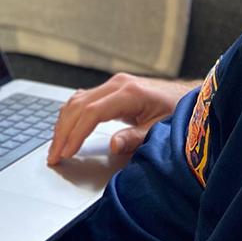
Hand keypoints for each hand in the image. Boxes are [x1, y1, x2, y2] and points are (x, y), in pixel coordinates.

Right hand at [47, 73, 199, 164]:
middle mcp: (117, 85)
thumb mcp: (160, 128)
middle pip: (79, 106)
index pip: (91, 113)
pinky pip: (83, 99)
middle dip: (63, 132)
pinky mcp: (112, 89)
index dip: (76, 134)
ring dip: (63, 123)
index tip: (66, 152)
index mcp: (129, 93)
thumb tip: (114, 145)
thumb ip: (136, 137)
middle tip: (53, 155)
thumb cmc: (177, 112)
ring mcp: (113, 85)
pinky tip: (64, 128)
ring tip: (55, 146)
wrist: (188, 96)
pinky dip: (70, 114)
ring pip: (77, 101)